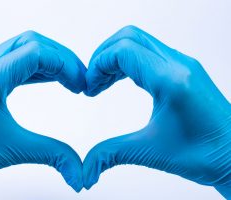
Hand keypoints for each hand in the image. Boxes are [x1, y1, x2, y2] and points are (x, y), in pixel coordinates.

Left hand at [0, 31, 85, 198]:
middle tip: (79, 80)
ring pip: (23, 46)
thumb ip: (52, 155)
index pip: (35, 53)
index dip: (65, 65)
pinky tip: (49, 78)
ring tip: (69, 79)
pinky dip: (37, 65)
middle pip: (31, 42)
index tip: (80, 85)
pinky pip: (14, 57)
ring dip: (50, 59)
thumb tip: (80, 173)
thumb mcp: (12, 151)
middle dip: (62, 58)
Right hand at [83, 25, 230, 197]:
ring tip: (102, 83)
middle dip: (103, 56)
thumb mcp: (151, 152)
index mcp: (171, 80)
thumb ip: (110, 155)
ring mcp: (183, 65)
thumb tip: (85, 171)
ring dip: (115, 58)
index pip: (123, 51)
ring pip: (138, 42)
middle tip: (92, 82)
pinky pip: (149, 53)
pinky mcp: (183, 70)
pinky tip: (121, 81)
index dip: (98, 65)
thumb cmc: (206, 155)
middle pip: (129, 37)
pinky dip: (128, 62)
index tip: (89, 88)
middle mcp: (179, 64)